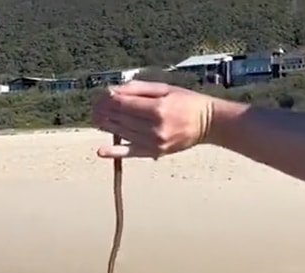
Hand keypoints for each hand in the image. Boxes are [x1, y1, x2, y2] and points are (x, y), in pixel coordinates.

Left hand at [92, 80, 214, 158]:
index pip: (122, 104)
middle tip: (96, 105)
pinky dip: (115, 152)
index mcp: (157, 108)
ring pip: (121, 133)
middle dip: (104, 110)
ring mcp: (154, 143)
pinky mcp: (155, 152)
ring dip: (106, 124)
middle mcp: (154, 127)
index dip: (108, 98)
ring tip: (97, 117)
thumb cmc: (187, 102)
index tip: (102, 94)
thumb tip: (114, 90)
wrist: (208, 123)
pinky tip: (101, 151)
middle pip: (119, 118)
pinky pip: (130, 153)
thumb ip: (139, 89)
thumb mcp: (165, 89)